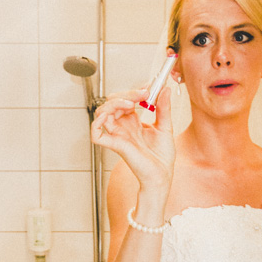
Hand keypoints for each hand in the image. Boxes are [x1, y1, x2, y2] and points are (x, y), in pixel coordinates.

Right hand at [90, 79, 175, 194]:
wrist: (162, 175)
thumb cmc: (162, 156)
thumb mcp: (165, 126)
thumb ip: (164, 108)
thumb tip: (166, 90)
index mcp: (133, 122)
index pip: (125, 100)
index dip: (134, 91)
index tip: (148, 86)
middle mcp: (123, 127)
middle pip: (112, 102)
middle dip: (126, 94)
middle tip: (143, 93)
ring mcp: (117, 135)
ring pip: (102, 112)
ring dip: (114, 103)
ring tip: (131, 103)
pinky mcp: (114, 145)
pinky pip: (96, 134)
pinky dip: (97, 123)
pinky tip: (109, 116)